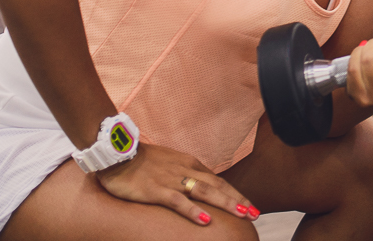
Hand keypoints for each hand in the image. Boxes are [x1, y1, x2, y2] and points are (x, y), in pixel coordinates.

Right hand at [95, 142, 257, 224]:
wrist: (118, 152)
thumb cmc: (141, 160)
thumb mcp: (169, 163)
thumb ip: (184, 173)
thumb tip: (198, 186)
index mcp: (189, 164)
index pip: (217, 180)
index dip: (234, 193)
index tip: (248, 205)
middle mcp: (185, 170)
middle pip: (218, 185)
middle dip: (238, 199)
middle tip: (255, 213)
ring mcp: (172, 180)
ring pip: (205, 192)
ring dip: (226, 203)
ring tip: (242, 214)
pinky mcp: (156, 190)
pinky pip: (178, 201)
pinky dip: (193, 210)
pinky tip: (205, 220)